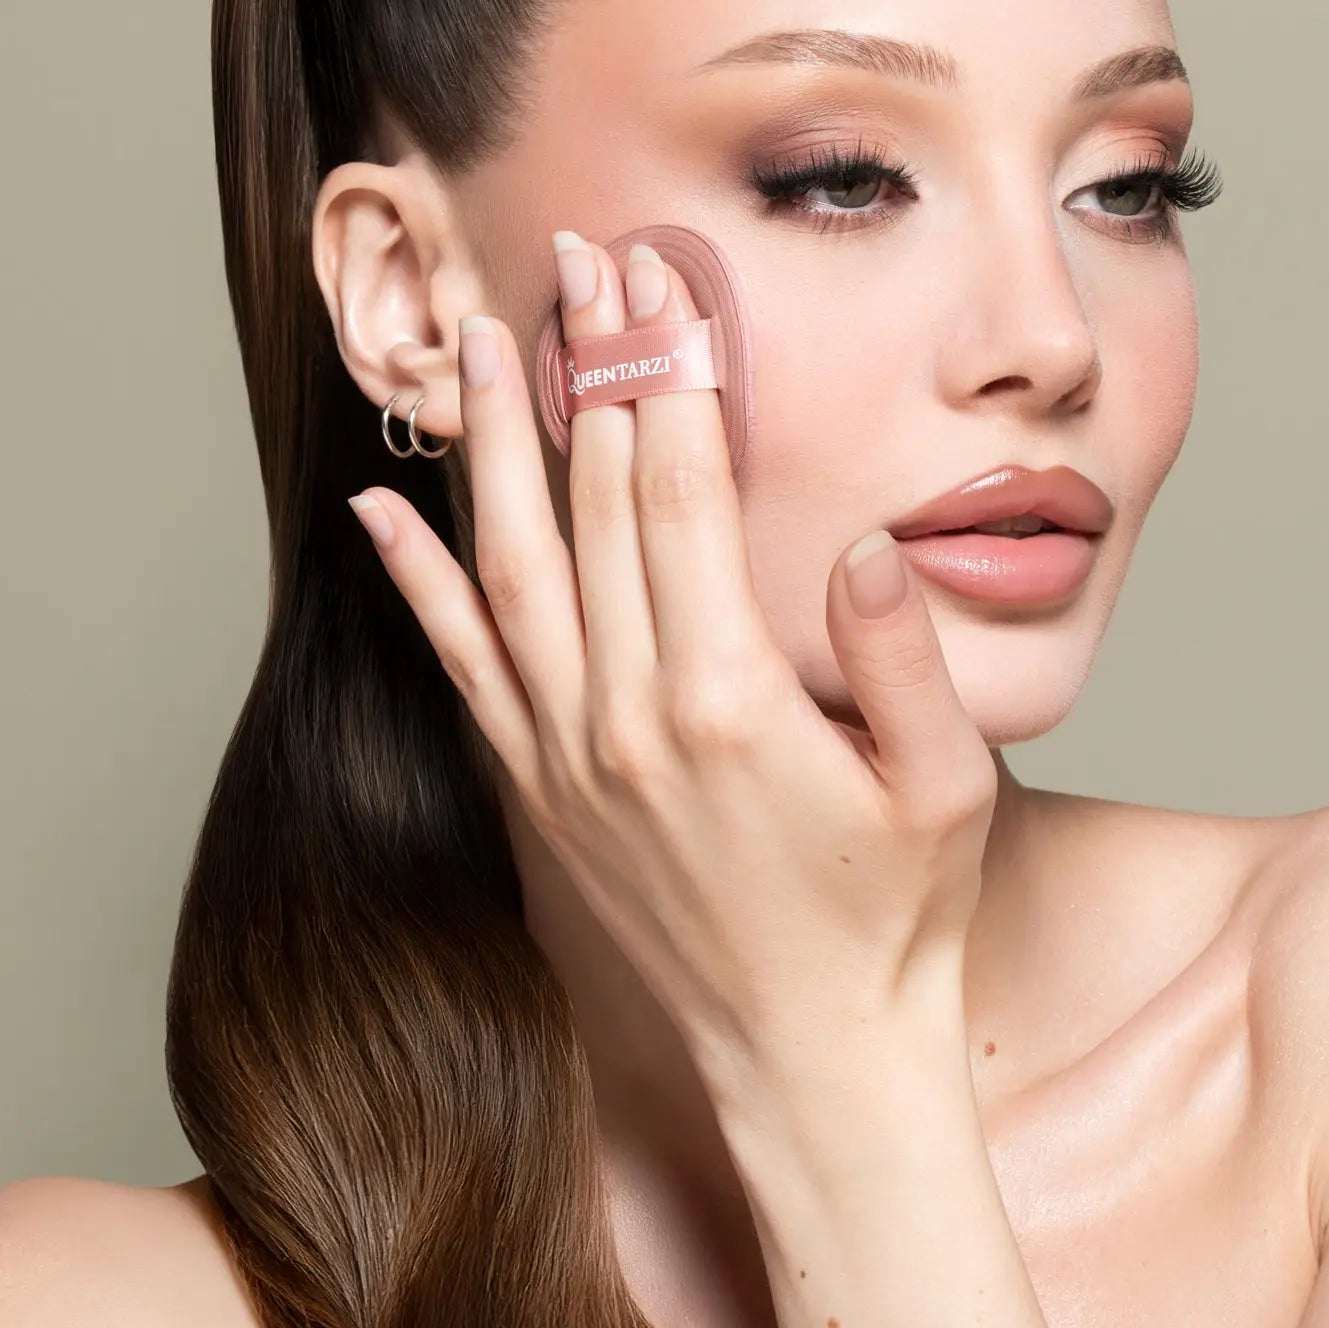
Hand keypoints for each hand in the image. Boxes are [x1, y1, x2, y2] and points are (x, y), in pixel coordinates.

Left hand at [349, 235, 998, 1092]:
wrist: (812, 1069)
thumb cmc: (895, 927)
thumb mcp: (945, 789)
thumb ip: (901, 660)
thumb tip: (855, 545)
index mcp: (731, 700)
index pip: (680, 491)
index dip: (664, 372)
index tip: (652, 279)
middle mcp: (627, 719)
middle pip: (594, 500)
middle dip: (586, 368)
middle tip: (578, 258)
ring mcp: (567, 760)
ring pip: (510, 563)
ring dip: (490, 441)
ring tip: (474, 335)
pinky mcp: (535, 800)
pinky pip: (461, 666)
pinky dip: (417, 582)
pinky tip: (383, 510)